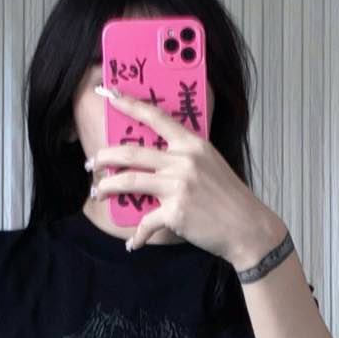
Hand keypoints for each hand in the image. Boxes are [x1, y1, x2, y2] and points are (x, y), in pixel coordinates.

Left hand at [87, 87, 288, 266]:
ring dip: (107, 187)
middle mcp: (183, 161)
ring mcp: (178, 186)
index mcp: (192, 143)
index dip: (129, 103)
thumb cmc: (228, 197)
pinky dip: (137, 236)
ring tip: (98, 192)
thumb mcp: (210, 164)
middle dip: (105, 157)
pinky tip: (132, 243)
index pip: (156, 117)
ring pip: (129, 181)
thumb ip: (184, 157)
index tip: (110, 94)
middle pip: (131, 152)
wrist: (246, 226)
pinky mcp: (175, 212)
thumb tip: (153, 161)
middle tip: (92, 162)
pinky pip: (146, 222)